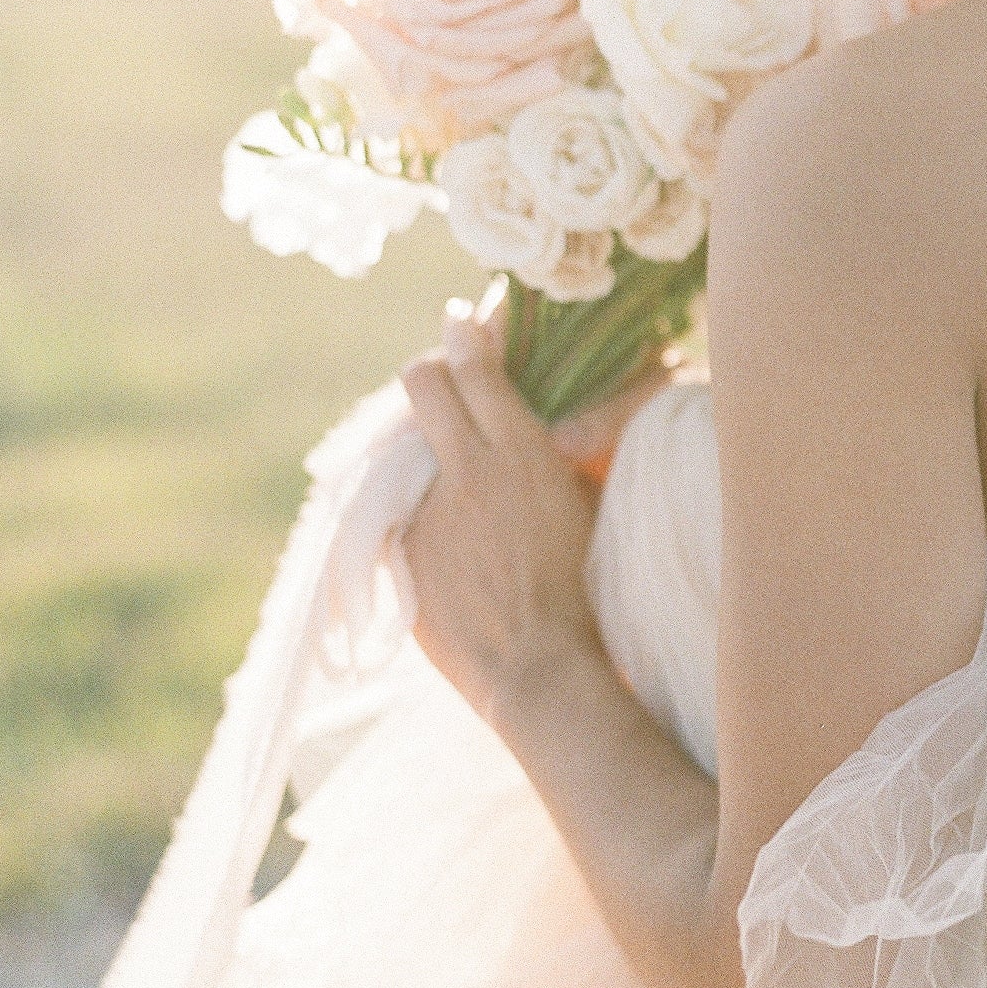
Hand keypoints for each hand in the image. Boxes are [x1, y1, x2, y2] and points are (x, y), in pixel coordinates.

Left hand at [397, 291, 606, 725]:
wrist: (537, 667)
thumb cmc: (585, 590)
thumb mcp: (586, 505)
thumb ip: (556, 454)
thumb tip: (552, 421)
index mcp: (522, 454)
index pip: (477, 368)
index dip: (468, 334)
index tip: (463, 320)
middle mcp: (466, 470)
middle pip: (423, 383)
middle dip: (431, 368)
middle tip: (444, 376)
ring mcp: (426, 510)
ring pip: (406, 443)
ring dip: (427, 444)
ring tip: (449, 468)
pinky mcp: (401, 549)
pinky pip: (400, 504)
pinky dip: (420, 504)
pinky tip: (444, 527)